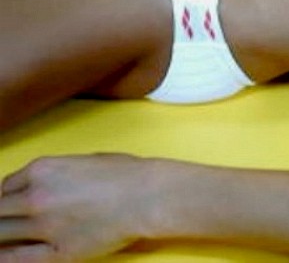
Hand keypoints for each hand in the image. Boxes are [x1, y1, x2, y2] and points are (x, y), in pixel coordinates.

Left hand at [0, 154, 157, 261]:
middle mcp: (36, 196)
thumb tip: (47, 185)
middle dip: (0, 217)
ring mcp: (45, 225)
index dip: (4, 198)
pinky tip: (4, 257)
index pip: (5, 187)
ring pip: (1, 234)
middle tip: (6, 223)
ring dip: (1, 236)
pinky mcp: (58, 251)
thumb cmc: (127, 173)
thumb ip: (57, 174)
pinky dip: (6, 258)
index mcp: (42, 169)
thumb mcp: (85, 161)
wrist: (148, 195)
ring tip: (5, 240)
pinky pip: (18, 259)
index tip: (8, 205)